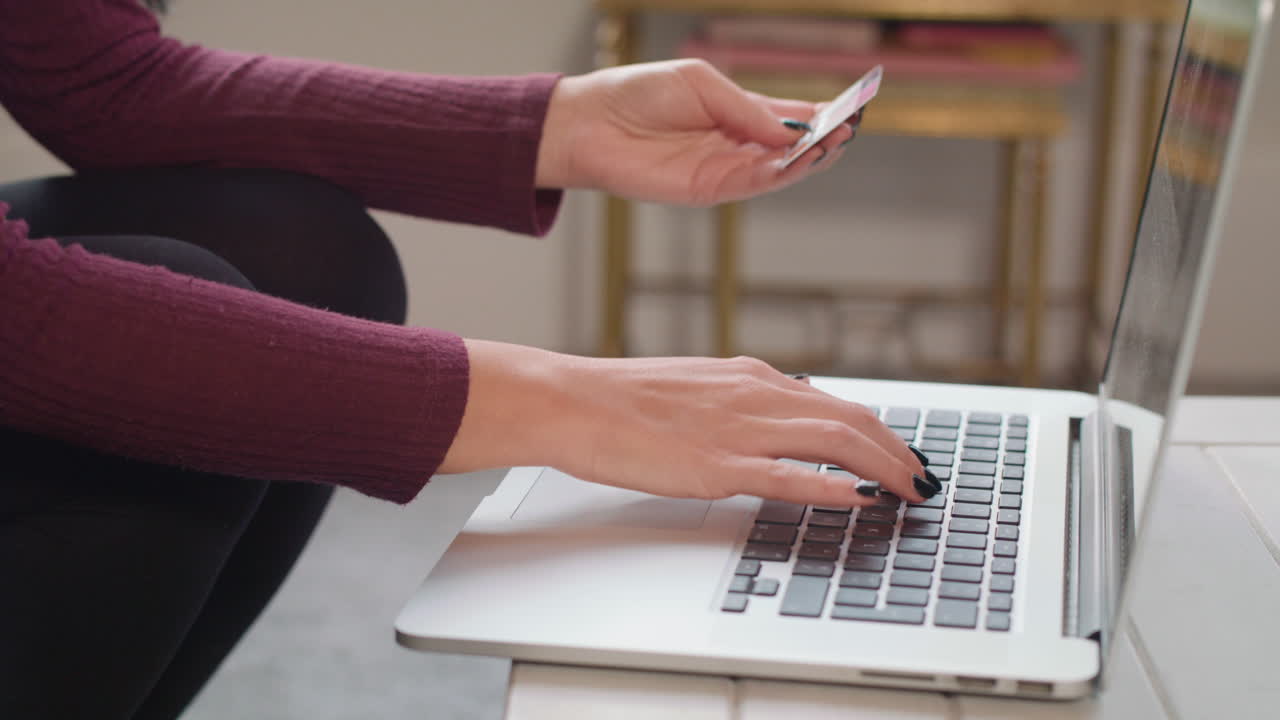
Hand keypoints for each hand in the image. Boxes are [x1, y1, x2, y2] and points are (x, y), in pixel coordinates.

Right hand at [440, 341, 927, 506]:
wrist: (572, 401)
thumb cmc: (623, 400)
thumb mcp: (698, 389)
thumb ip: (744, 402)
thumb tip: (787, 413)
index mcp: (751, 378)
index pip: (836, 404)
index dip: (881, 433)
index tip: (903, 455)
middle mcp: (755, 395)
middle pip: (851, 420)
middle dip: (897, 452)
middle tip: (925, 479)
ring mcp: (737, 429)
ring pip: (833, 441)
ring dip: (883, 467)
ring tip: (912, 492)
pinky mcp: (714, 464)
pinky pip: (787, 476)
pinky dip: (831, 487)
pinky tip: (859, 500)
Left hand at [535, 59, 856, 206]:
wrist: (591, 123)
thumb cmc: (639, 93)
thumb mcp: (701, 84)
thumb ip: (746, 107)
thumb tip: (789, 127)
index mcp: (738, 112)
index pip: (791, 116)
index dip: (822, 113)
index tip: (854, 107)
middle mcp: (737, 143)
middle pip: (793, 146)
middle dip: (824, 138)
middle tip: (849, 129)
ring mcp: (725, 168)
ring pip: (779, 169)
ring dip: (808, 158)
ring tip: (833, 143)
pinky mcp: (708, 189)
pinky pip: (752, 184)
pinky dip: (778, 174)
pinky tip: (797, 160)